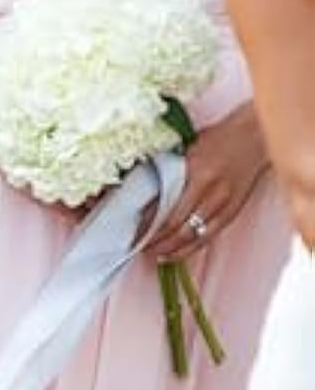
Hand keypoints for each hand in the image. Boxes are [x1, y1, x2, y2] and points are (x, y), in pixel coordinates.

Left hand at [143, 105, 268, 262]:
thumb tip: (144, 201)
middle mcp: (210, 191)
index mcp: (196, 173)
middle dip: (155, 242)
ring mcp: (223, 203)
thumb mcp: (188, 153)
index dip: (146, 226)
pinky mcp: (232, 212)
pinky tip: (174, 254)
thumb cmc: (219, 140)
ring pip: (191, 237)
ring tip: (153, 254)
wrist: (256, 135)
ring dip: (169, 250)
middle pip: (176, 228)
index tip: (133, 233)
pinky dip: (188, 249)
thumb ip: (169, 177)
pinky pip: (207, 238)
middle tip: (140, 247)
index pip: (164, 209)